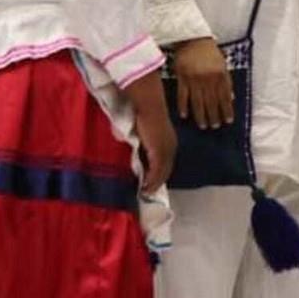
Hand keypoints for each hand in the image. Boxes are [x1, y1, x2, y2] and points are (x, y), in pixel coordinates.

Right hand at [125, 73, 176, 191]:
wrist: (148, 104)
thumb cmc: (143, 112)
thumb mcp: (142, 129)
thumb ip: (138, 139)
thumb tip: (128, 143)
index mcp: (168, 141)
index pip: (166, 162)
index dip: (159, 173)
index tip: (151, 183)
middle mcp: (171, 147)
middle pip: (166, 170)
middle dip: (158, 182)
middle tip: (148, 193)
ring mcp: (166, 149)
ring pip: (162, 172)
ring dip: (154, 184)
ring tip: (146, 193)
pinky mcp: (159, 151)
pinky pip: (157, 171)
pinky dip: (152, 180)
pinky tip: (146, 188)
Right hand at [172, 37, 233, 128]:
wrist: (192, 38)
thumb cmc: (209, 51)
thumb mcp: (222, 64)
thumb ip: (227, 81)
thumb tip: (231, 98)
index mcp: (220, 75)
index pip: (225, 97)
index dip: (227, 110)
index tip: (228, 121)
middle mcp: (208, 79)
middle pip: (212, 102)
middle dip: (214, 116)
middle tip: (215, 127)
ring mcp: (194, 79)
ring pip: (198, 102)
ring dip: (201, 116)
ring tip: (203, 126)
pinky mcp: (181, 78)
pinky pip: (182, 96)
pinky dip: (183, 106)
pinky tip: (185, 116)